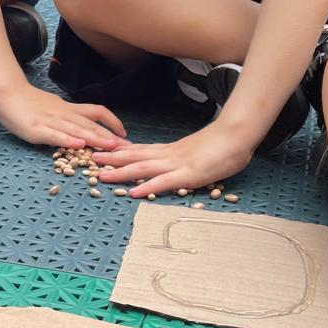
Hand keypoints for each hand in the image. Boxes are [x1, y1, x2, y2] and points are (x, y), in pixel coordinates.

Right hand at [0, 84, 126, 149]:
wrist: (7, 94)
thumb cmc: (28, 103)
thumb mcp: (53, 108)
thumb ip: (68, 117)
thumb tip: (83, 128)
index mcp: (68, 109)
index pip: (96, 111)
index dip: (112, 121)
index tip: (124, 133)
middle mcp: (64, 114)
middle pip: (91, 124)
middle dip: (110, 137)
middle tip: (127, 148)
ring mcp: (51, 121)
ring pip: (78, 129)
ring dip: (96, 139)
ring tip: (112, 147)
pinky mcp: (37, 129)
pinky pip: (56, 135)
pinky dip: (69, 140)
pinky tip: (79, 145)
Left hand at [92, 119, 252, 197]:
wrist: (238, 134)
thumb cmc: (222, 144)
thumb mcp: (197, 152)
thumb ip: (183, 159)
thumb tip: (174, 165)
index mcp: (170, 150)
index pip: (139, 150)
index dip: (119, 153)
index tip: (100, 153)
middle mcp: (169, 155)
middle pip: (134, 156)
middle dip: (111, 160)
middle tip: (89, 161)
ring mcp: (178, 164)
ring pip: (143, 168)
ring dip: (121, 172)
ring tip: (101, 176)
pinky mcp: (189, 173)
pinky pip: (165, 181)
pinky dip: (148, 187)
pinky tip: (134, 192)